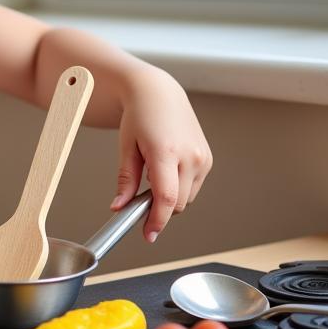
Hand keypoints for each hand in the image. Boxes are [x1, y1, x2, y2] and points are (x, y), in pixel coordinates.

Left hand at [109, 68, 212, 241]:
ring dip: (171, 198)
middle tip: (139, 203)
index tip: (148, 234)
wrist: (158, 94)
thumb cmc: (139, 115)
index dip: (157, 221)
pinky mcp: (208, 159)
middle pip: (178, 203)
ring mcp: (202, 158)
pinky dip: (180, 187)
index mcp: (166, 152)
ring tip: (152, 176)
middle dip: (160, 210)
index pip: (167, 198)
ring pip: (188, 198)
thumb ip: (125, 180)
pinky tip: (167, 171)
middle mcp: (189, 156)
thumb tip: (119, 206)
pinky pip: (194, 186)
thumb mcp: (126, 147)